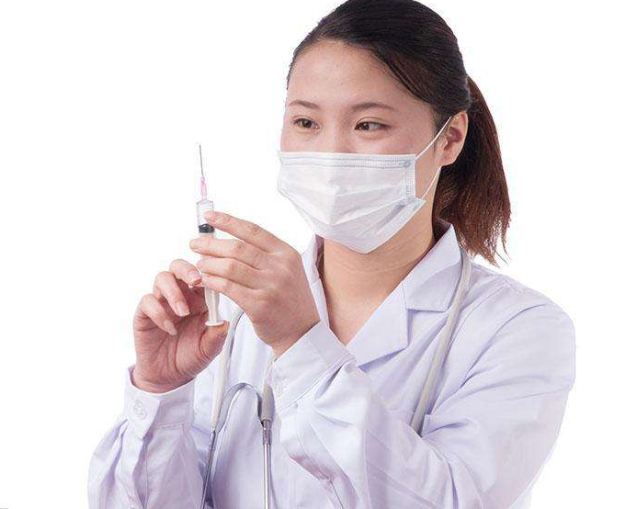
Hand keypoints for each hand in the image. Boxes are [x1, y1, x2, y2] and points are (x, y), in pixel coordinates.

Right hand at [132, 259, 229, 392]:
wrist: (169, 377)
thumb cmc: (191, 357)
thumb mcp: (210, 349)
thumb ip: (217, 335)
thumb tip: (224, 322)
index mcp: (199, 299)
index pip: (202, 276)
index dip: (207, 273)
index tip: (214, 278)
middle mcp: (180, 296)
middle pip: (179, 267)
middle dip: (187, 269)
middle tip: (195, 280)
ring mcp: (161, 302)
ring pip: (162, 278)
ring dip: (174, 292)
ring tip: (183, 312)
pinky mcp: (145, 313)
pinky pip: (148, 301)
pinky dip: (159, 312)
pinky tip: (169, 328)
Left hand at [190, 210, 319, 356]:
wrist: (301, 331)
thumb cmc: (288, 299)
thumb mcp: (287, 270)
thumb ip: (264, 254)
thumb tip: (229, 240)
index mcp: (286, 253)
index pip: (252, 231)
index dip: (228, 221)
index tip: (208, 217)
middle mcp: (280, 267)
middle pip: (237, 248)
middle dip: (211, 244)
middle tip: (195, 244)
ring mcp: (271, 286)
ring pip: (230, 267)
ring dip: (209, 264)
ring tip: (199, 264)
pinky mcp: (259, 305)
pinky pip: (228, 288)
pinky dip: (213, 282)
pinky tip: (206, 280)